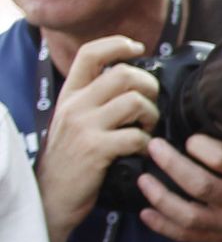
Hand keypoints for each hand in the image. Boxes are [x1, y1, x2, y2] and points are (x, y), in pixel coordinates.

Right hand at [33, 35, 159, 241]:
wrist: (50, 197)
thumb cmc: (71, 161)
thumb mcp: (74, 122)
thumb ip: (95, 102)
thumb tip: (132, 84)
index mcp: (70, 95)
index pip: (90, 54)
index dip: (117, 44)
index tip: (138, 48)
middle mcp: (75, 106)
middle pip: (123, 74)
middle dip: (149, 86)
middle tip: (151, 105)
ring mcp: (84, 126)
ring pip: (134, 102)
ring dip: (151, 115)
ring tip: (147, 129)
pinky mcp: (96, 149)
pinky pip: (136, 136)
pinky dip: (147, 143)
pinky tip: (141, 151)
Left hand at [136, 132, 221, 241]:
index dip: (202, 146)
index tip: (190, 137)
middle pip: (199, 184)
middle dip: (171, 164)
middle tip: (153, 147)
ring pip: (188, 214)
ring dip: (160, 197)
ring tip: (144, 180)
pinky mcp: (221, 238)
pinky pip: (187, 236)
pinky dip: (163, 226)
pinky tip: (147, 212)